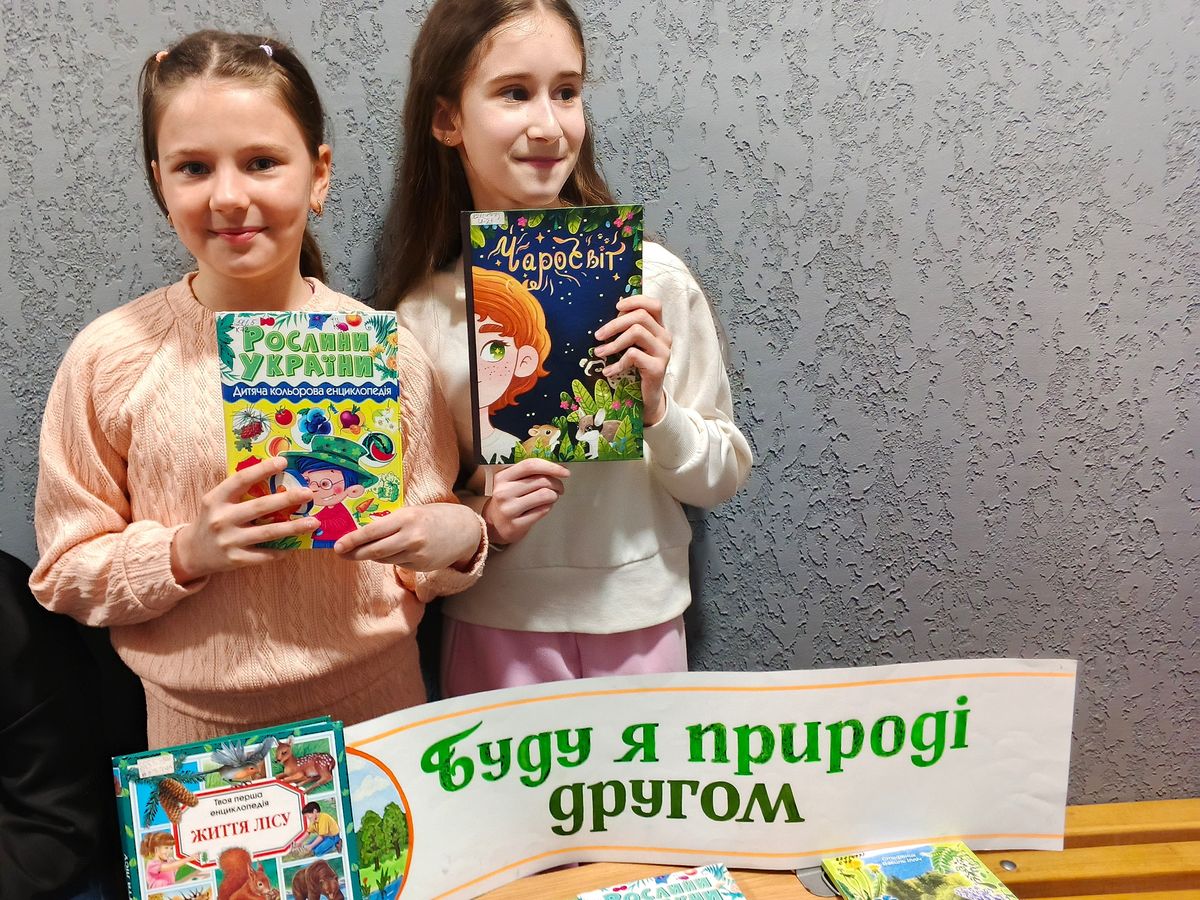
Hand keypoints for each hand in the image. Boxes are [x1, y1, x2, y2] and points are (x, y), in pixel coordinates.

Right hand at [172, 457, 317, 581]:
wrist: (191, 553)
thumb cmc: (212, 520)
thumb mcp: (217, 502)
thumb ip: (238, 492)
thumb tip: (274, 475)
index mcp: (216, 499)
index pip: (241, 480)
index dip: (262, 470)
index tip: (283, 462)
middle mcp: (222, 519)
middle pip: (260, 507)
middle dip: (287, 499)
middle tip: (308, 493)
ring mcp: (229, 541)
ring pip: (268, 532)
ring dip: (294, 527)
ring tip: (313, 522)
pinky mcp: (236, 560)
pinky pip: (265, 555)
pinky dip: (282, 550)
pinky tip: (296, 545)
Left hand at [333, 502, 482, 570]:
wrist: (465, 529)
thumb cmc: (435, 516)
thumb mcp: (413, 511)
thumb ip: (391, 521)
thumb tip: (363, 530)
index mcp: (407, 518)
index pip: (372, 531)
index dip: (353, 540)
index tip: (338, 545)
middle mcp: (411, 537)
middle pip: (374, 550)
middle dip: (354, 553)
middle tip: (340, 553)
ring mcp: (417, 554)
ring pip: (384, 559)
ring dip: (372, 555)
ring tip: (364, 549)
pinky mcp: (422, 566)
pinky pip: (397, 563)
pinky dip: (390, 558)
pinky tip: (393, 551)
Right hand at [483, 458, 568, 545]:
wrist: (495, 525)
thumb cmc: (510, 500)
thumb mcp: (513, 483)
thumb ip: (531, 474)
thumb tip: (558, 468)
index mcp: (503, 477)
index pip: (530, 465)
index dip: (551, 467)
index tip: (565, 472)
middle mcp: (503, 492)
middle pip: (541, 480)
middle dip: (557, 484)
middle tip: (559, 488)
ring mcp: (508, 509)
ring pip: (545, 495)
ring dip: (554, 496)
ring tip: (551, 498)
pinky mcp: (515, 524)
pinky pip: (543, 510)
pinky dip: (548, 507)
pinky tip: (543, 507)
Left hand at [593, 294, 670, 424]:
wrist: (647, 398)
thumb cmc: (636, 368)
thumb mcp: (632, 345)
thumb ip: (627, 329)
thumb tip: (611, 315)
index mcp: (659, 328)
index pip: (654, 305)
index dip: (635, 301)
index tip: (616, 307)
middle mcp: (664, 337)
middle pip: (640, 316)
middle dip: (615, 324)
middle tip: (598, 336)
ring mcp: (663, 352)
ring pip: (636, 332)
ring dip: (613, 343)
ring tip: (599, 353)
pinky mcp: (658, 367)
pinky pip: (633, 355)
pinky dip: (617, 363)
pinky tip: (608, 371)